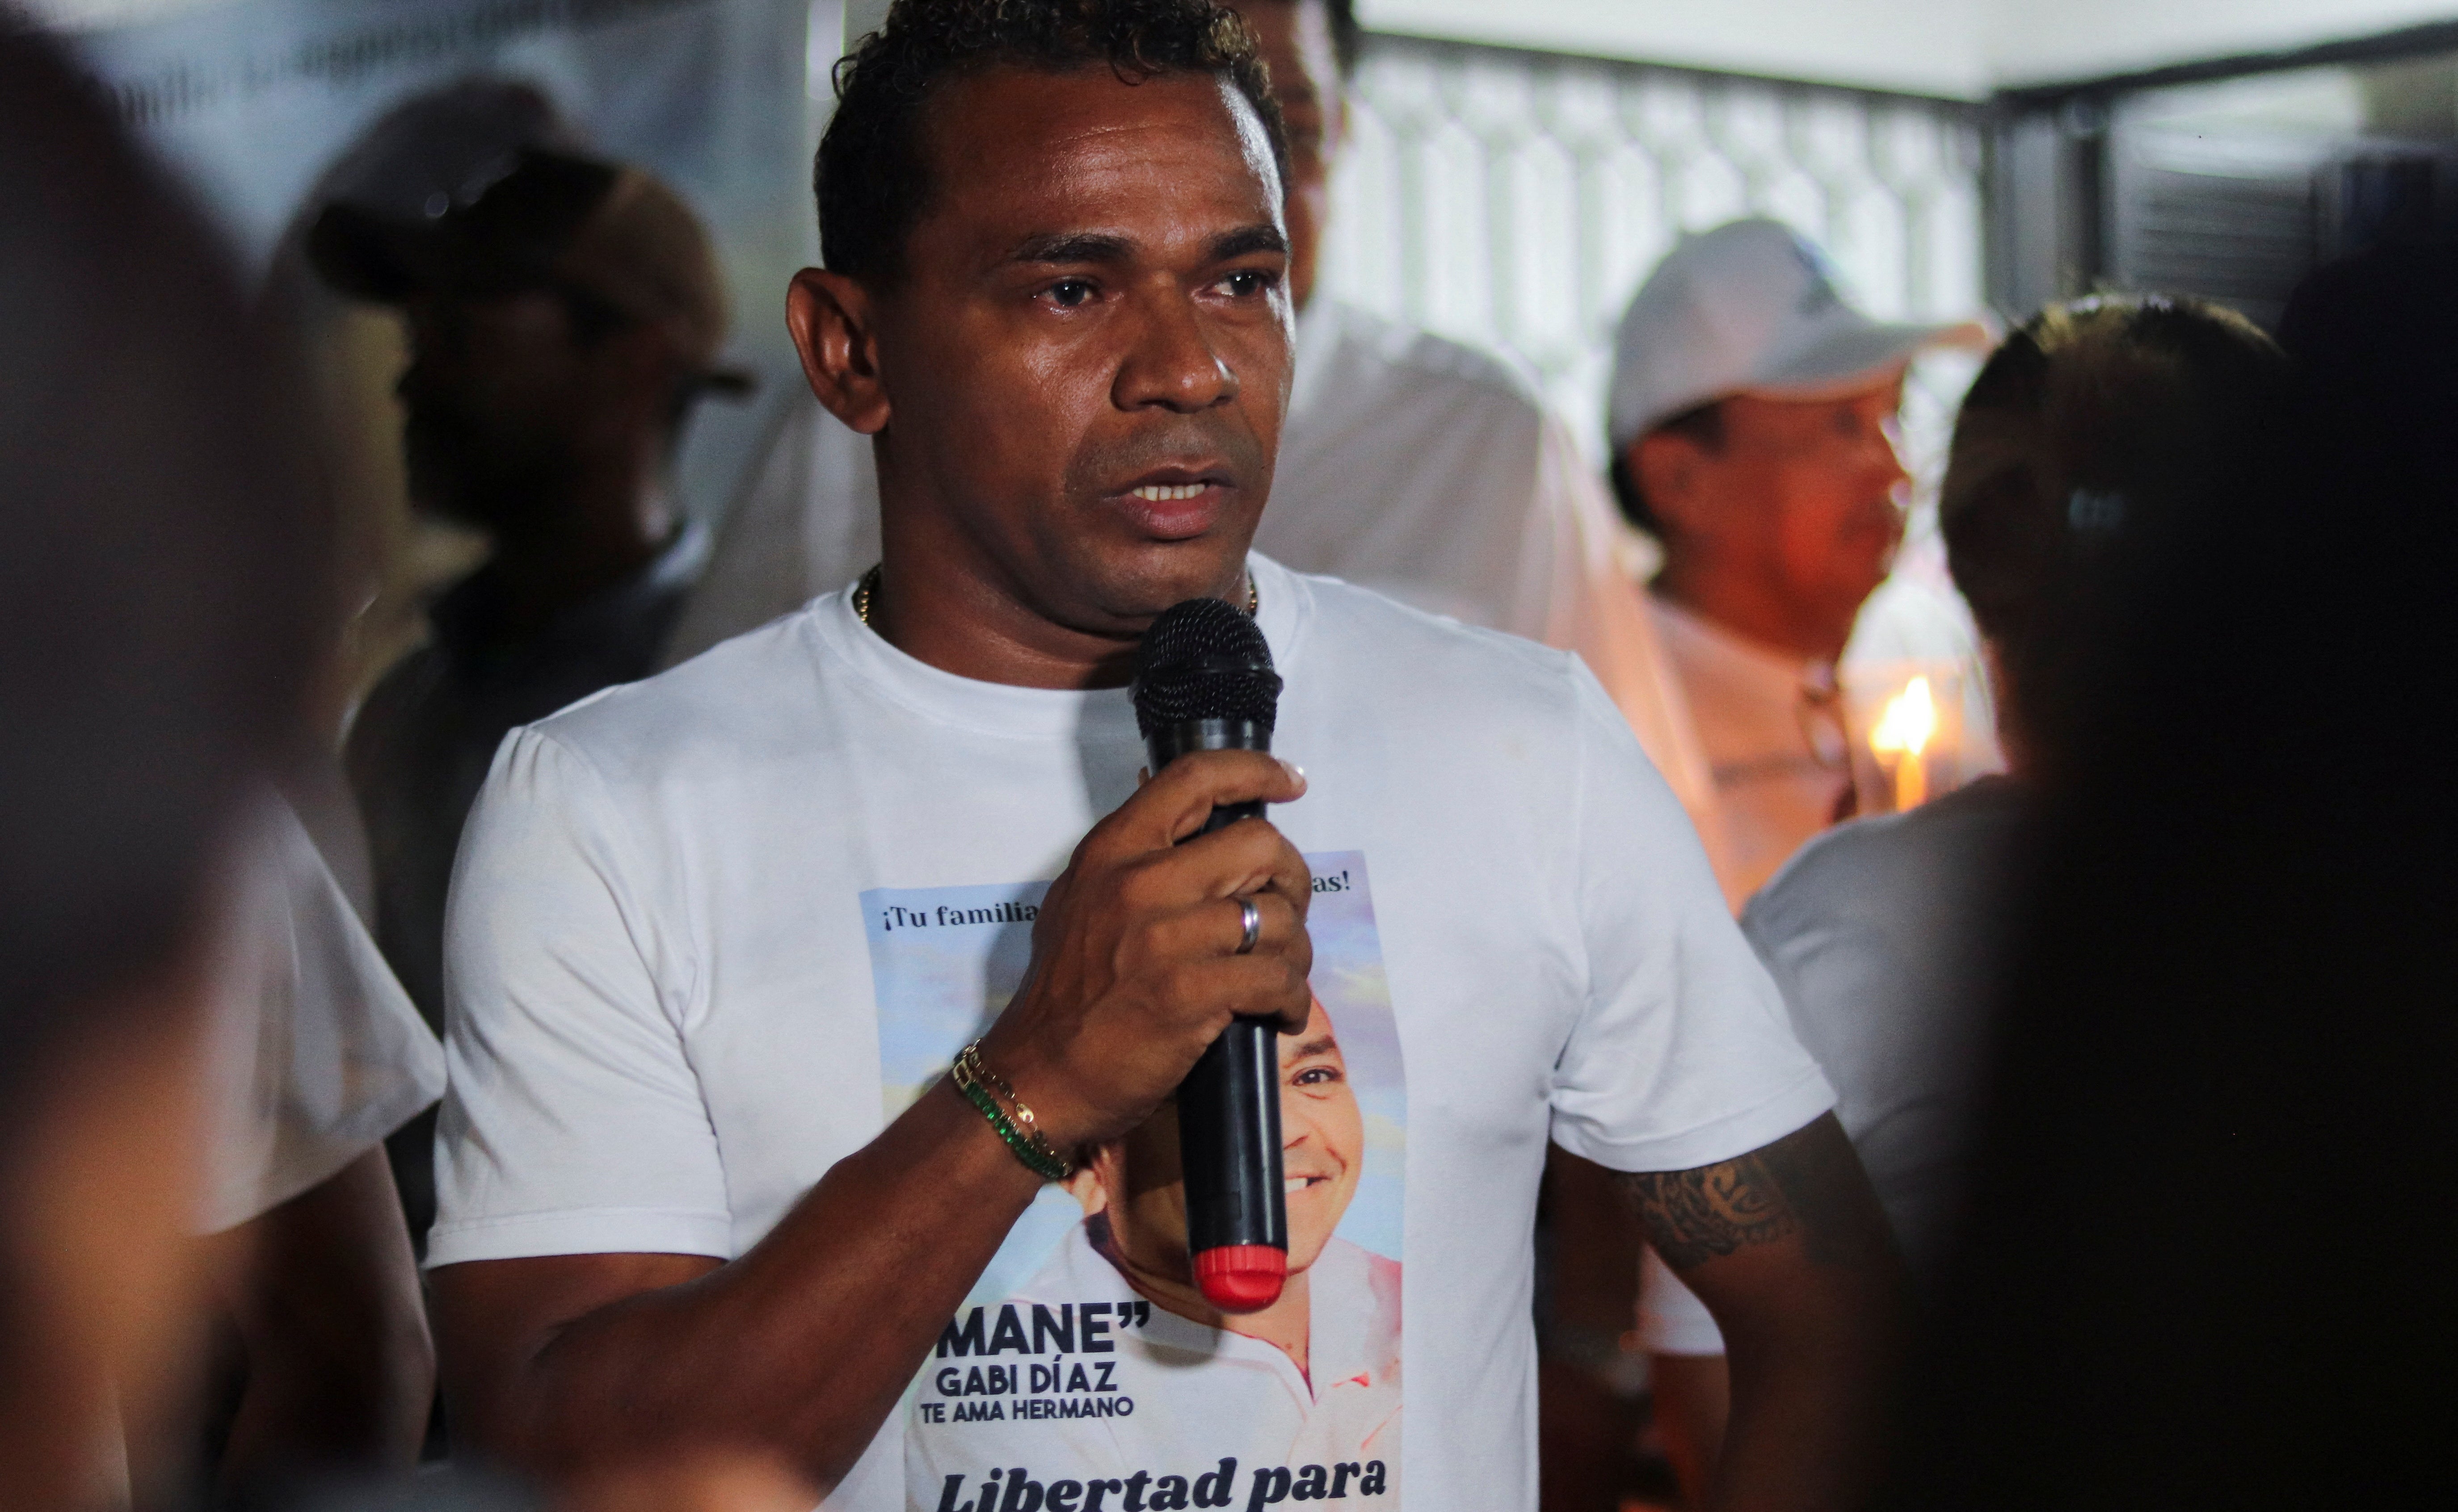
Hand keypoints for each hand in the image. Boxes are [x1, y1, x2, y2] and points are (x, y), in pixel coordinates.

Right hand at [980, 749, 1311, 1153]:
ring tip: (1281, 976)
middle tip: (1285, 910)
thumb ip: (1130, 862)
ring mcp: (1167, 938)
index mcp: (1113, 850)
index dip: (1255, 770)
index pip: (1194, 779)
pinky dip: (1292, 999)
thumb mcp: (1079, 901)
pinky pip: (1278, 978)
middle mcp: (1141, 882)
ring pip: (1279, 916)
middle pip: (1259, 845)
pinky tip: (1279, 1015)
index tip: (1291, 780)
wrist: (1037, 1077)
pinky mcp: (1192, 994)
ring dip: (1296, 950)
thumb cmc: (1062, 995)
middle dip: (1291, 878)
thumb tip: (1190, 830)